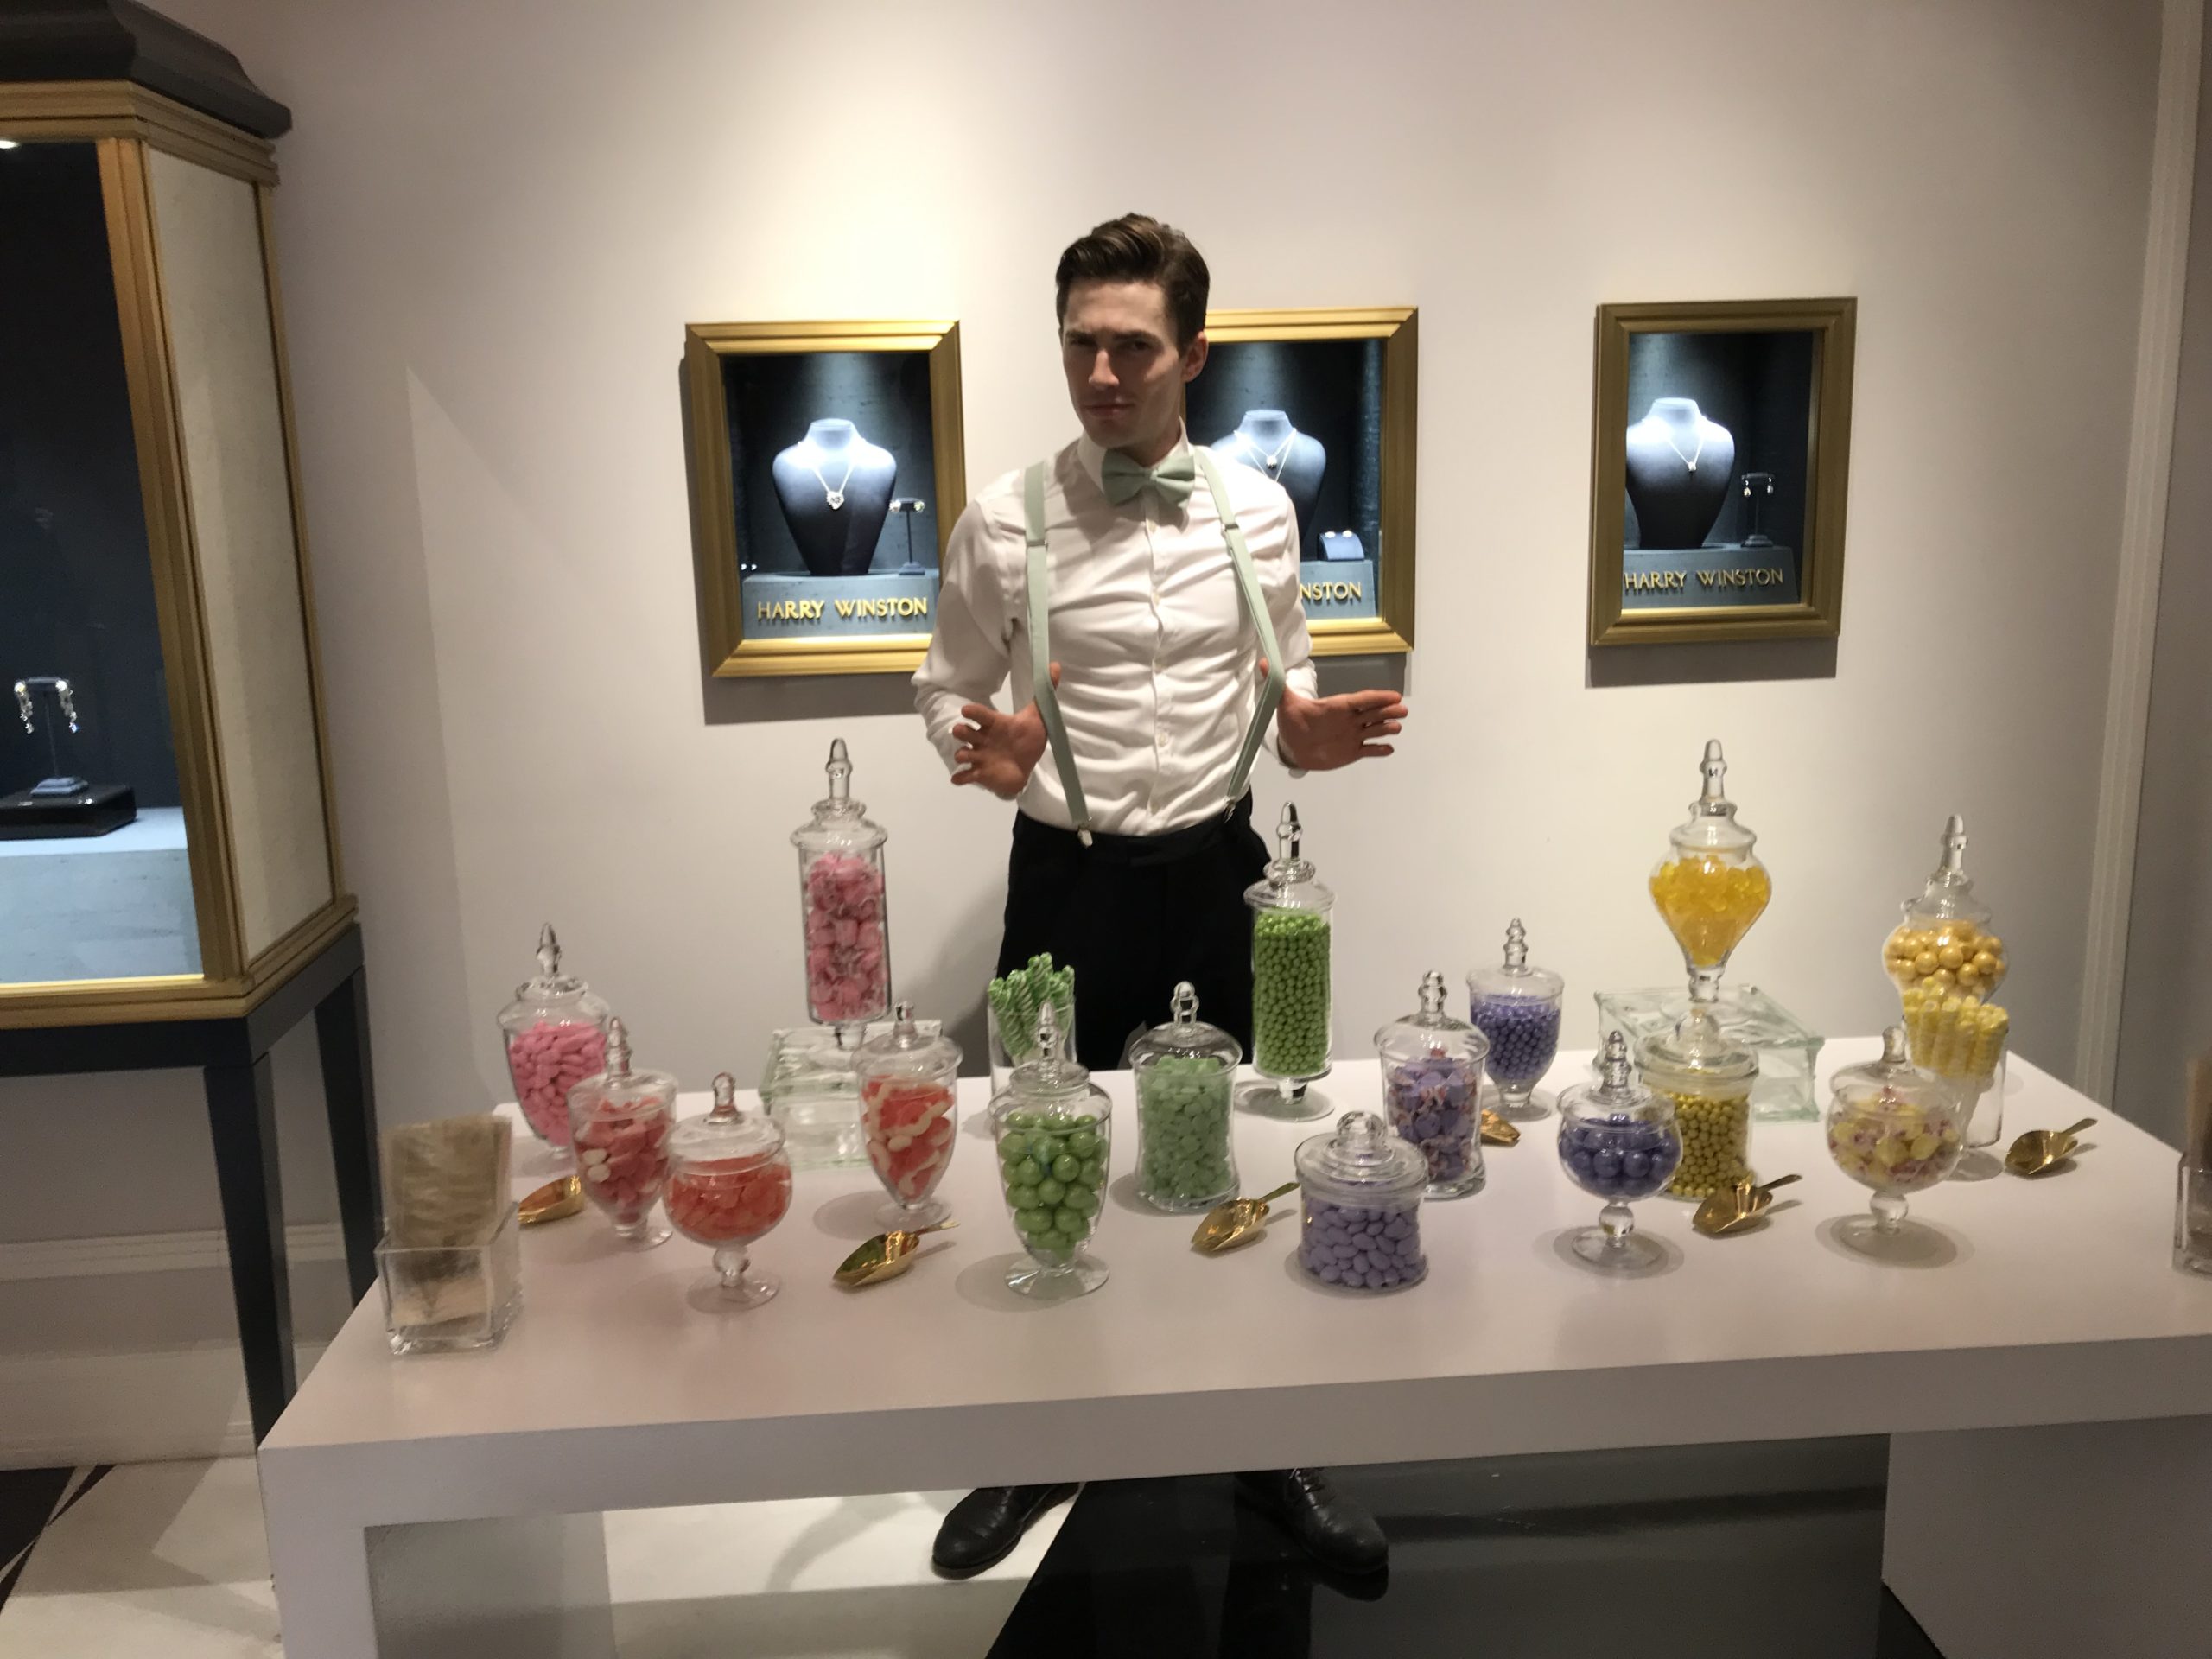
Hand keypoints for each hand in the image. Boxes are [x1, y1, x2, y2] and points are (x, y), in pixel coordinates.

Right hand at [951, 663, 1059, 798]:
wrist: (1026, 766)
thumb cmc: (1028, 739)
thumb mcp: (1038, 716)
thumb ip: (1045, 692)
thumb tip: (1055, 665)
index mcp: (995, 724)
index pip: (981, 715)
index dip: (973, 712)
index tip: (966, 710)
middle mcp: (983, 739)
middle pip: (965, 732)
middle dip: (961, 731)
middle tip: (962, 731)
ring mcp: (980, 757)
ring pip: (962, 753)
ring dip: (961, 754)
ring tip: (963, 756)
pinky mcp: (980, 773)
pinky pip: (965, 776)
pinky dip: (960, 777)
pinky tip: (958, 779)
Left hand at [1269, 662, 1405, 770]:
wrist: (1291, 746)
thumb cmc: (1292, 721)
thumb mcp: (1283, 703)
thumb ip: (1278, 685)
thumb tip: (1264, 662)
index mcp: (1337, 706)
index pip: (1359, 700)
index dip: (1376, 698)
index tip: (1393, 695)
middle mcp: (1349, 720)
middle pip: (1372, 713)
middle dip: (1388, 711)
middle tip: (1402, 709)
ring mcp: (1352, 736)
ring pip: (1374, 731)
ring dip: (1386, 729)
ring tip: (1396, 728)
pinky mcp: (1351, 752)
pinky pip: (1368, 751)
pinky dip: (1378, 751)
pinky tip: (1388, 750)